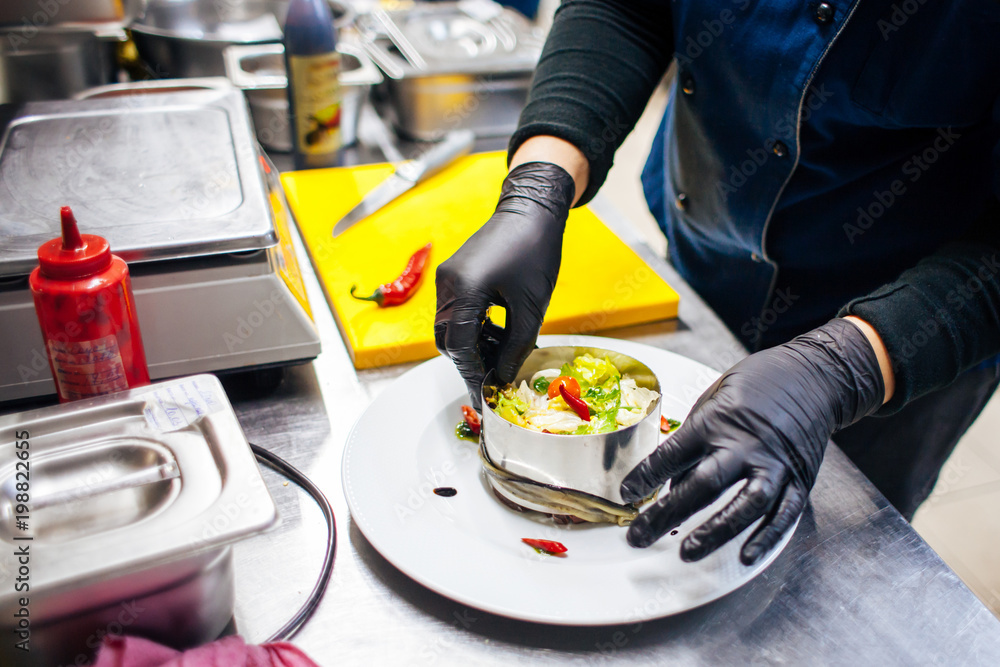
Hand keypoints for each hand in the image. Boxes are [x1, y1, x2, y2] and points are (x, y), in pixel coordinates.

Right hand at [435, 162, 575, 407]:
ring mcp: (447, 277)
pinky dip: (473, 327)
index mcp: (464, 289)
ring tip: (501, 356)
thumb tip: (502, 377)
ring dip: (472, 345)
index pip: (459, 346)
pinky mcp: (454, 273)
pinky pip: (456, 310)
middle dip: (469, 362)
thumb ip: (515, 347)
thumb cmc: (536, 252)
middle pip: (447, 339)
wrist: (532, 210)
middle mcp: (447, 284)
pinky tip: (497, 334)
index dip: (472, 374)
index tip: (485, 395)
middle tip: (493, 380)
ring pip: (450, 326)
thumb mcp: (532, 307)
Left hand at [620, 319, 885, 564]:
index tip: (626, 494)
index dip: (646, 476)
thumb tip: (673, 485)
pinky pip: (783, 515)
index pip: (673, 454)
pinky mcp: (800, 479)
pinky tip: (745, 556)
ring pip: (745, 506)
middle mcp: (745, 445)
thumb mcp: (713, 401)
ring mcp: (775, 465)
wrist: (812, 377)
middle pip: (703, 485)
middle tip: (639, 537)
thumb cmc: (755, 387)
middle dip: (667, 514)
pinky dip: (766, 538)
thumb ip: (693, 441)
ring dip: (715, 532)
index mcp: (716, 422)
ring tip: (688, 552)